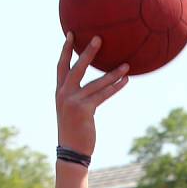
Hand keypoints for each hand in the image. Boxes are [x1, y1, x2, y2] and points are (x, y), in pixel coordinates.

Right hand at [55, 33, 128, 154]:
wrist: (71, 152)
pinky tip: (126, 81)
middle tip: (99, 38)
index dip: (66, 50)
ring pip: (96, 83)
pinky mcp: (84, 110)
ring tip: (127, 64)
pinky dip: (116, 87)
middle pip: (76, 68)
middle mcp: (64, 94)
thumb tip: (91, 89)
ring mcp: (73, 102)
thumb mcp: (70, 112)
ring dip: (113, 73)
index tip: (71, 34)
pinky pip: (103, 95)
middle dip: (88, 52)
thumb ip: (77, 97)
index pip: (61, 66)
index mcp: (59, 92)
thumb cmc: (74, 133)